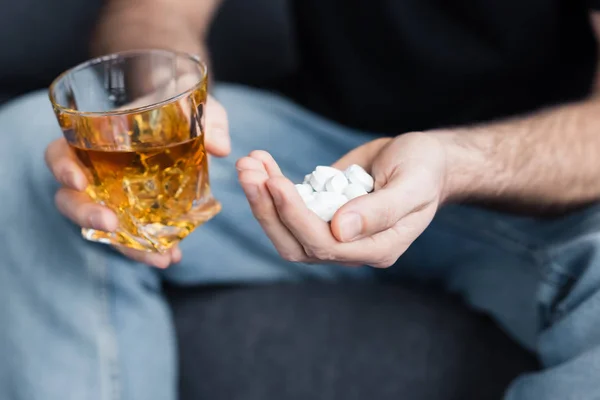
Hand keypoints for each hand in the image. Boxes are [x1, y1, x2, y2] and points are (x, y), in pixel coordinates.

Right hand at [45, 95, 229, 267]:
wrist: (186, 125)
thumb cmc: (178, 110)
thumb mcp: (195, 108)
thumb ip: (210, 121)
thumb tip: (219, 147)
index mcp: (94, 140)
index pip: (60, 153)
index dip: (62, 167)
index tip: (78, 180)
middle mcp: (95, 173)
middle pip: (71, 199)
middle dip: (86, 216)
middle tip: (110, 225)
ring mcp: (113, 197)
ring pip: (101, 227)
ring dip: (125, 246)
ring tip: (158, 257)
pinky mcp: (134, 214)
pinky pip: (132, 237)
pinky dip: (149, 250)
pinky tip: (172, 256)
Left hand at [236, 132, 447, 267]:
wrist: (421, 159)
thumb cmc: (424, 169)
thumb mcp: (413, 184)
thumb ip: (381, 210)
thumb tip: (340, 230)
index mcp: (377, 248)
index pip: (325, 245)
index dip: (296, 217)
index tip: (275, 183)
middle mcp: (350, 248)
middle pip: (296, 244)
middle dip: (268, 209)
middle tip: (248, 171)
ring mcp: (332, 232)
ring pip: (285, 230)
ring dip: (261, 199)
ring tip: (248, 164)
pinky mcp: (320, 213)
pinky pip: (288, 209)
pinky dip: (269, 187)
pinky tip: (260, 162)